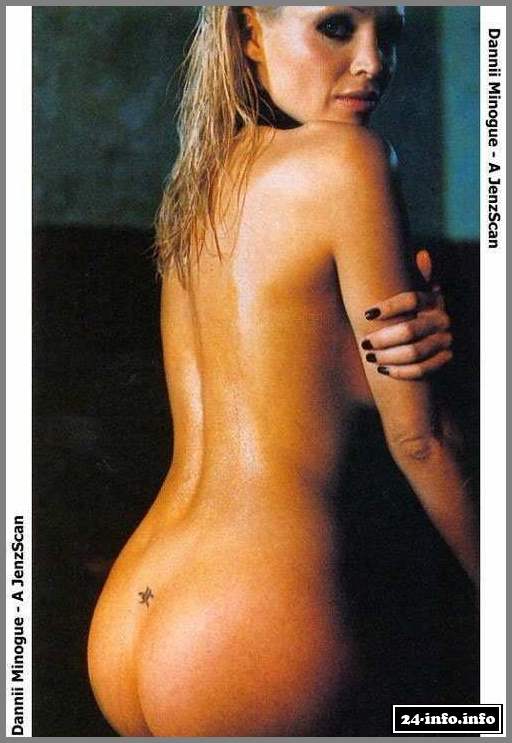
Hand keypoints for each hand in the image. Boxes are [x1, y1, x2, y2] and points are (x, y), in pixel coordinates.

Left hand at [361, 250, 452, 379]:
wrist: (418, 343)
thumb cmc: (404, 313)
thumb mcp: (404, 297)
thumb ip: (405, 277)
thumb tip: (420, 252)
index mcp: (433, 299)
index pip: (412, 299)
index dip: (389, 307)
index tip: (366, 314)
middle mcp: (443, 319)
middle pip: (410, 329)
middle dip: (383, 338)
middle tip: (364, 342)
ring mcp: (446, 340)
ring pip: (415, 352)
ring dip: (388, 356)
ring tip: (368, 357)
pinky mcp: (444, 359)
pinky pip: (422, 370)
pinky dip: (400, 372)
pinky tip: (382, 370)